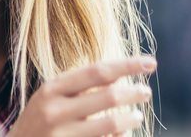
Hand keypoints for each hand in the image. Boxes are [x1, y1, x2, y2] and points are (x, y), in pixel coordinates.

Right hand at [7, 55, 155, 136]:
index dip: (127, 65)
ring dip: (132, 118)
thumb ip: (79, 85)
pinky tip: (123, 132)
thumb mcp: (50, 96)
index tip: (150, 62)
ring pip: (113, 124)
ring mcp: (62, 135)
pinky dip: (120, 136)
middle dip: (134, 92)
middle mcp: (55, 111)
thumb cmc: (39, 119)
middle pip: (109, 96)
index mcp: (51, 89)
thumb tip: (119, 73)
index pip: (97, 71)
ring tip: (137, 115)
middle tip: (145, 91)